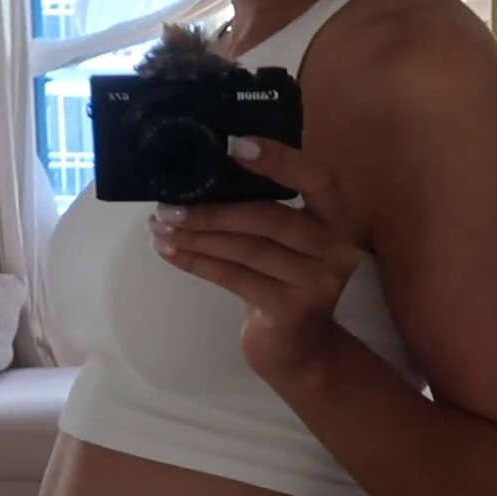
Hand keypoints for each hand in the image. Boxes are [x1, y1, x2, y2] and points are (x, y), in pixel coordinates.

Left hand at [148, 136, 357, 382]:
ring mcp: (317, 282)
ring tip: (161, 226)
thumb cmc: (284, 281)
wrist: (301, 350)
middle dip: (213, 210)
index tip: (234, 145)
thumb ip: (262, 208)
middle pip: (270, 219)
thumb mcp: (285, 241)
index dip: (280, 160)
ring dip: (197, 236)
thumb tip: (198, 172)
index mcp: (336, 217)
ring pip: (247, 249)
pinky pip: (235, 278)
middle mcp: (335, 247)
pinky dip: (197, 262)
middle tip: (168, 205)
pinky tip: (170, 251)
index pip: (318, 178)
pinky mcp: (291, 310)